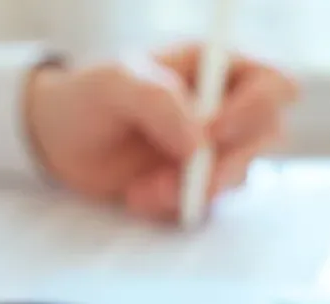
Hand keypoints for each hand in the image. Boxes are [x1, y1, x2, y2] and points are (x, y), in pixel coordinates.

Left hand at [25, 44, 297, 220]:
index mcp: (215, 69)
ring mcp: (212, 151)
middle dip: (225, 163)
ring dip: (192, 190)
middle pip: (267, 137)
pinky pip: (206, 205)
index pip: (273, 85)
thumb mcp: (114, 83)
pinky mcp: (193, 186)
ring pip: (238, 177)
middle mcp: (224, 109)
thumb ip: (158, 100)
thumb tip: (199, 141)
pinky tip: (138, 197)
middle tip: (183, 175)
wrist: (56, 143)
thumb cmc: (86, 97)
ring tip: (141, 190)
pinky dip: (174, 208)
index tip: (211, 131)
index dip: (254, 110)